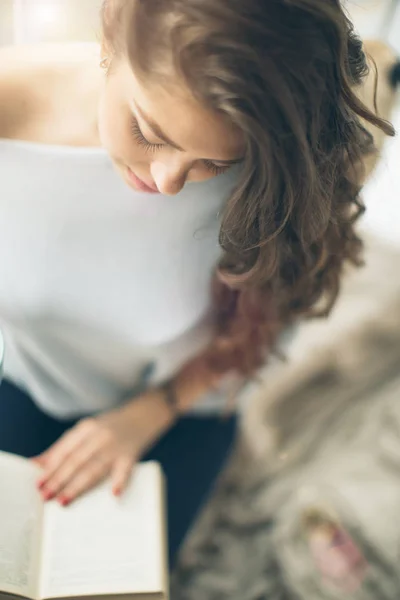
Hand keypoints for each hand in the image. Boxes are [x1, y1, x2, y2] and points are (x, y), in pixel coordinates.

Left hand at [33, 391, 172, 504]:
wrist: (145, 413)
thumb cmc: (111, 426)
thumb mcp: (87, 431)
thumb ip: (64, 447)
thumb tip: (36, 464)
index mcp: (86, 428)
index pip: (65, 449)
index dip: (50, 467)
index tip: (38, 483)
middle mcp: (99, 435)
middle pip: (76, 460)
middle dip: (59, 479)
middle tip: (45, 495)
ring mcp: (116, 445)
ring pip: (94, 467)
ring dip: (78, 485)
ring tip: (63, 500)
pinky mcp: (132, 454)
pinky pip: (125, 469)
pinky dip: (120, 480)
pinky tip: (114, 492)